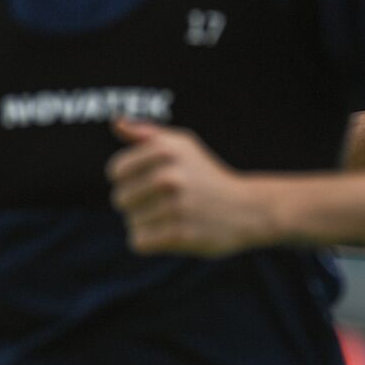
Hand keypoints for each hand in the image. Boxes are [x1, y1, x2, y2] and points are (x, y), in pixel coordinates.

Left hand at [106, 118, 266, 256]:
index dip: (130, 179)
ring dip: (148, 223)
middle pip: (120, 199)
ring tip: (176, 216)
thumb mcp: (183, 146)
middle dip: (138, 203)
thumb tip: (117, 123)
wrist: (248, 208)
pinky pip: (139, 242)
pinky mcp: (179, 234)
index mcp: (167, 148)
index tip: (153, 180)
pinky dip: (152, 241)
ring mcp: (176, 206)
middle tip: (168, 201)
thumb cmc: (207, 176)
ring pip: (131, 222)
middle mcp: (170, 175)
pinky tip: (174, 232)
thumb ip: (147, 134)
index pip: (116, 171)